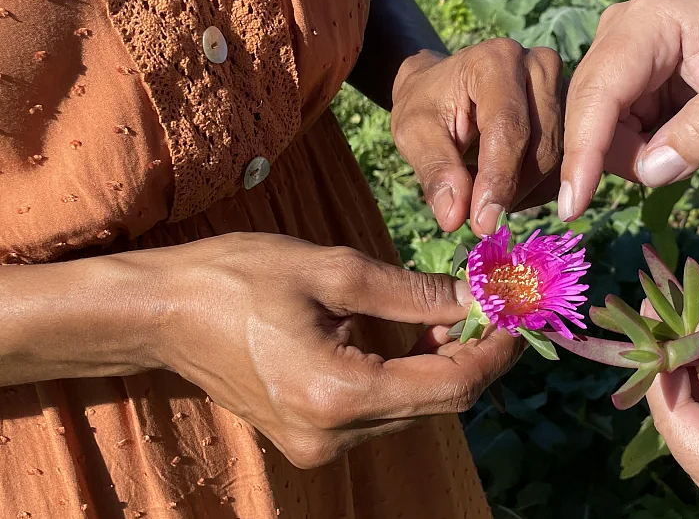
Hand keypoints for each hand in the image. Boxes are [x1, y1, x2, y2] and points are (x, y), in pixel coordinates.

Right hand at [146, 233, 519, 468]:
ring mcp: (318, 444)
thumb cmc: (238, 278)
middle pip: (436, 402)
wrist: (162, 313)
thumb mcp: (334, 269)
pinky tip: (415, 330)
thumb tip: (478, 298)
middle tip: (497, 301)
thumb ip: (414, 292)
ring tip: (458, 306)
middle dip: (475, 352)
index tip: (521, 311)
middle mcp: (332, 435)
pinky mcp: (309, 437)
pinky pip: (381, 409)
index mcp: (338, 394)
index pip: (450, 386)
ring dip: (443, 360)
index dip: (496, 350)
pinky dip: (408, 371)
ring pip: (412, 407)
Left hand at [392, 39, 564, 235]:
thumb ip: (435, 170)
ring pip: (557, 161)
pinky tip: (507, 191)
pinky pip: (565, 166)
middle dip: (510, 192)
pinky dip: (535, 190)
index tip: (483, 225)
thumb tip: (454, 217)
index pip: (507, 128)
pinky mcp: (572, 111)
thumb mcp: (414, 133)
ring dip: (522, 194)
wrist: (445, 84)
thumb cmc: (426, 104)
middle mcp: (539, 66)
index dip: (498, 180)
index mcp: (497, 61)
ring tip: (486, 198)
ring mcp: (562, 87)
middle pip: (540, 148)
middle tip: (478, 218)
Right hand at [559, 0, 698, 219]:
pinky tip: (679, 136)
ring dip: (639, 156)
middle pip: (590, 115)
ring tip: (695, 137)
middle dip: (628, 155)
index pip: (600, 91)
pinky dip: (643, 152)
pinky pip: (612, 137)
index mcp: (646, 23)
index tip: (575, 204)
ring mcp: (614, 59)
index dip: (585, 148)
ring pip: (598, 132)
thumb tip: (652, 171)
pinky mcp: (620, 85)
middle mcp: (617, 34)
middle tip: (690, 158)